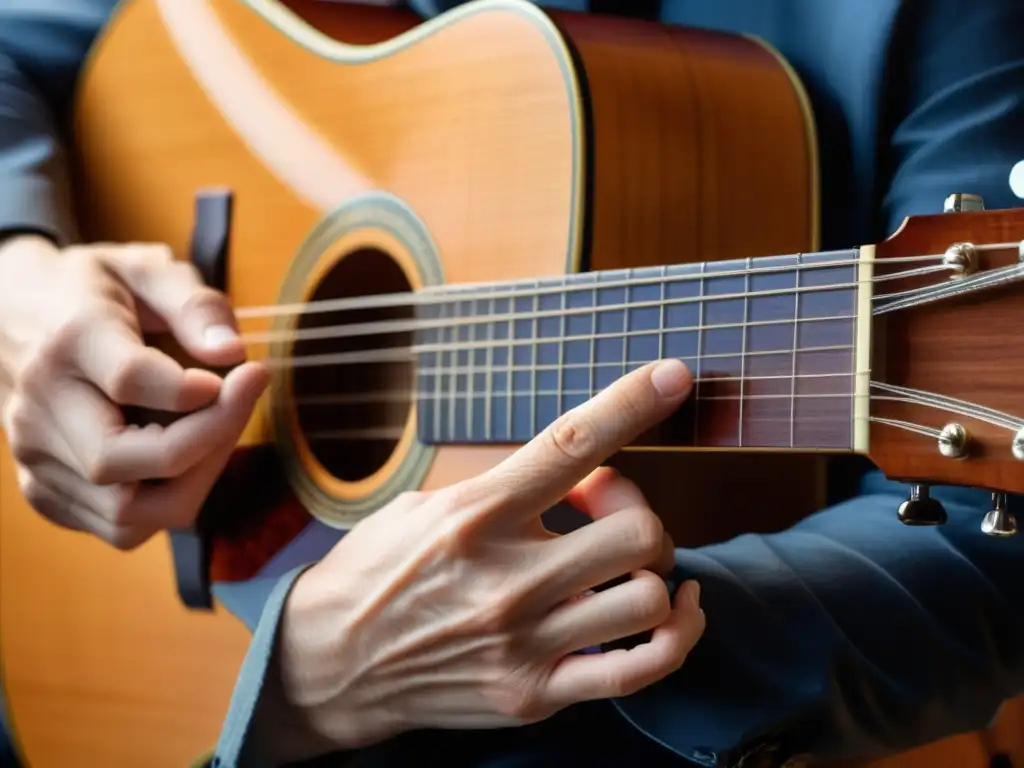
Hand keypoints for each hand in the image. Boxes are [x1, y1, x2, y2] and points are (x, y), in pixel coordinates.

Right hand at [0, 235, 267, 549]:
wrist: (17, 313)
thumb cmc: (98, 291)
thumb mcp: (147, 269)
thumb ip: (194, 304)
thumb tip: (233, 354)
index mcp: (68, 338)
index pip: (128, 379)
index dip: (199, 390)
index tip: (247, 372)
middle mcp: (40, 405)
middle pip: (116, 461)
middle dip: (205, 445)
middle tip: (243, 404)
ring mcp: (35, 456)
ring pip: (124, 515)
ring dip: (194, 484)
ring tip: (219, 434)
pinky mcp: (44, 491)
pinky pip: (119, 528)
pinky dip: (167, 504)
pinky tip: (185, 458)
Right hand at [256, 358, 704, 762]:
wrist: (325, 665)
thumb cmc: (375, 572)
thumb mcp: (421, 508)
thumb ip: (501, 491)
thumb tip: (579, 471)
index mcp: (474, 515)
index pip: (570, 446)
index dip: (631, 403)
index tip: (673, 375)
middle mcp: (505, 578)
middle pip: (637, 533)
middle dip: (639, 514)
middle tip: (608, 517)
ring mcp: (522, 642)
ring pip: (648, 598)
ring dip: (654, 573)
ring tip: (624, 568)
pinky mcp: (532, 694)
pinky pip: (639, 670)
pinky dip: (676, 638)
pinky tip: (672, 613)